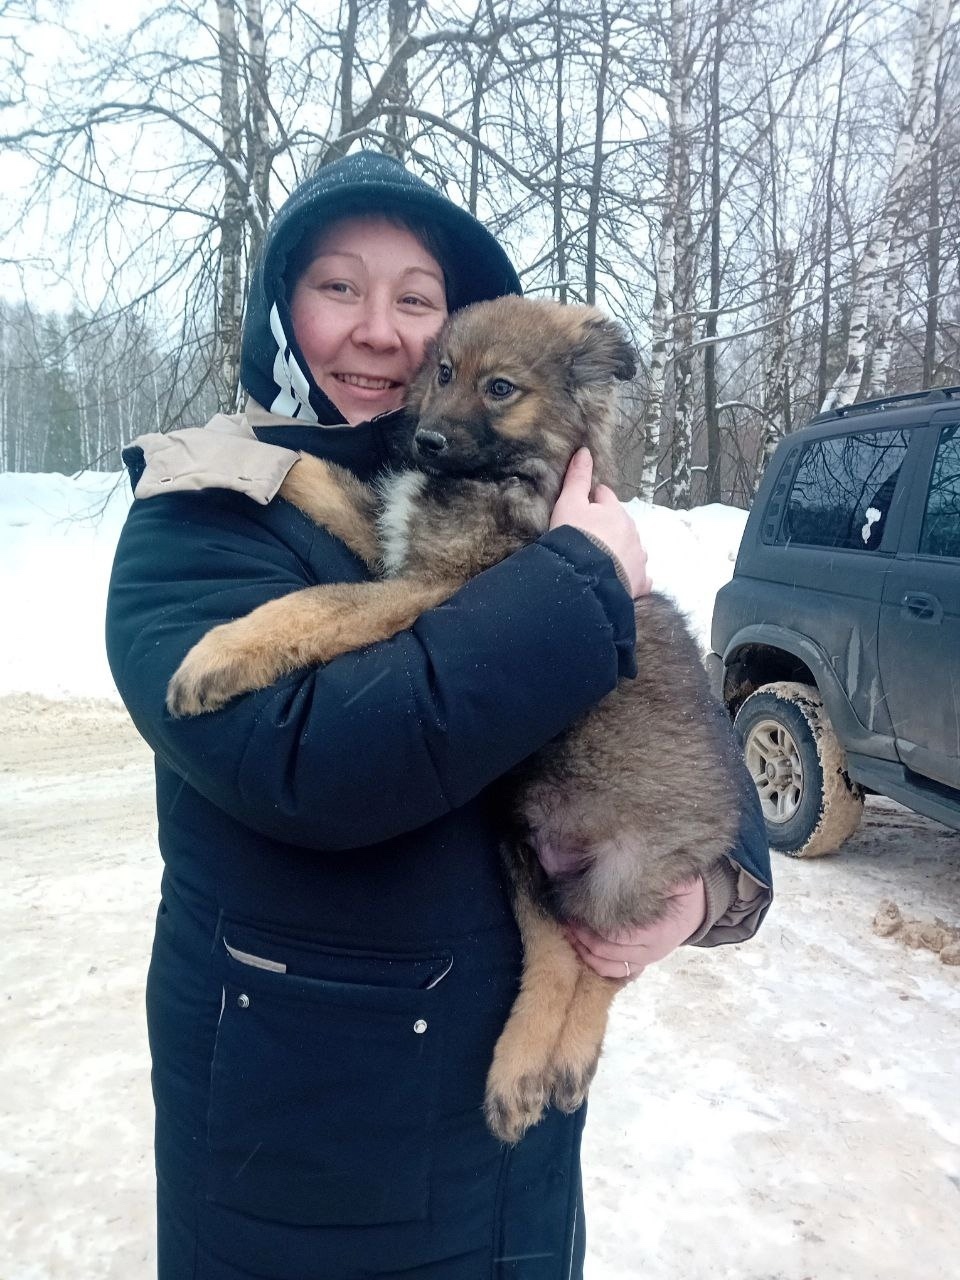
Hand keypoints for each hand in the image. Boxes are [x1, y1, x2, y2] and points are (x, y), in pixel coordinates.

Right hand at [550, 448, 651, 597]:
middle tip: (587, 539)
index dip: (591, 501)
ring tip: (601, 560)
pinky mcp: (639, 581)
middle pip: (619, 522)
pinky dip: (632, 575)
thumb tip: (585, 451)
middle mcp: (631, 531)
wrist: (583, 579)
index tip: (580, 510)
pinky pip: (640, 576)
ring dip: (620, 550)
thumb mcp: (568, 504)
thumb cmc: (573, 538)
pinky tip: (620, 579)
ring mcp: (638, 557)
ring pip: (632, 547)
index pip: (604, 497)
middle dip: (607, 526)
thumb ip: (577, 478)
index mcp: (614, 510)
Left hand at [565, 878, 706, 979]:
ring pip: (607, 964)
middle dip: (583, 935)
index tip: (576, 909)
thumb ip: (663, 878)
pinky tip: (579, 947)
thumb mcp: (681, 880)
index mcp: (659, 930)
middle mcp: (652, 950)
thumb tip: (641, 872)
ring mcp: (645, 959)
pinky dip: (594, 963)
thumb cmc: (684, 891)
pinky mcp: (639, 963)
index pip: (618, 933)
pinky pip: (613, 972)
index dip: (593, 923)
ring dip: (584, 950)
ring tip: (568, 931)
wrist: (698, 910)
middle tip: (566, 918)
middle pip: (608, 949)